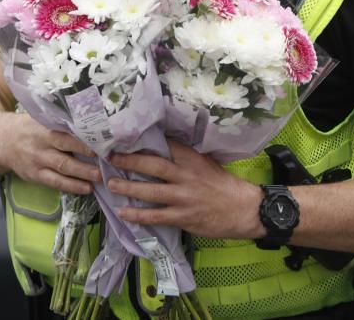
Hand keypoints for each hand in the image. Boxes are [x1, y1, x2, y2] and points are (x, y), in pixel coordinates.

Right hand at [0, 112, 100, 194]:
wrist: (1, 140)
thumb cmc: (28, 127)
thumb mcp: (40, 119)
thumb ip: (59, 123)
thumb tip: (89, 124)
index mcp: (42, 129)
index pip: (65, 136)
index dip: (83, 142)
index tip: (102, 145)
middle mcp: (40, 146)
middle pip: (64, 156)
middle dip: (85, 163)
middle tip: (105, 166)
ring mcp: (36, 162)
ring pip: (61, 171)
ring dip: (81, 176)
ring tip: (99, 179)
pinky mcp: (34, 175)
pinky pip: (54, 183)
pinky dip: (71, 186)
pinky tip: (86, 188)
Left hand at [107, 140, 264, 239]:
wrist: (243, 209)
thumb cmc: (222, 184)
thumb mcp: (205, 162)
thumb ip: (184, 155)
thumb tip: (160, 144)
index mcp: (191, 159)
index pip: (165, 145)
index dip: (144, 140)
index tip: (124, 136)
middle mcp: (186, 176)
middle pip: (153, 165)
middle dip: (130, 160)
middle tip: (110, 157)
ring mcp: (183, 198)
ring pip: (151, 191)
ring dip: (128, 187)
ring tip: (110, 184)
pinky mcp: (183, 217)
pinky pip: (156, 216)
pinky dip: (138, 215)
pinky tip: (123, 212)